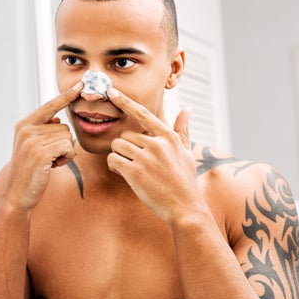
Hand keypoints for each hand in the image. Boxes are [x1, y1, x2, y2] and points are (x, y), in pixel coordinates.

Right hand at [2, 82, 82, 210]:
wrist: (17, 194)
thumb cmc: (30, 171)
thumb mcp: (32, 146)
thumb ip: (43, 130)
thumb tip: (57, 119)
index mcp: (24, 125)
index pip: (49, 106)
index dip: (66, 96)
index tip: (81, 84)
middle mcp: (26, 129)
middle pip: (64, 126)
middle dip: (62, 144)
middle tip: (48, 158)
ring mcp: (32, 140)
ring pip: (67, 137)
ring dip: (64, 153)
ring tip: (48, 163)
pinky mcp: (41, 152)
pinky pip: (68, 147)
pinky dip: (66, 159)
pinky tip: (52, 167)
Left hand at [106, 87, 203, 222]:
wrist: (185, 208)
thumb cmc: (184, 181)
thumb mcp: (187, 153)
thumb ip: (182, 131)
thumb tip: (187, 110)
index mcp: (168, 137)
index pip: (143, 113)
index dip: (125, 101)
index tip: (111, 91)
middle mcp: (157, 144)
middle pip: (125, 135)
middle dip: (125, 148)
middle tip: (134, 163)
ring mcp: (146, 158)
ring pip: (117, 146)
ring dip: (118, 157)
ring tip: (130, 169)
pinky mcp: (135, 172)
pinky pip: (113, 160)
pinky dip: (114, 166)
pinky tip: (124, 174)